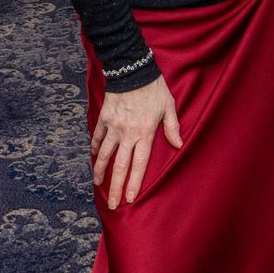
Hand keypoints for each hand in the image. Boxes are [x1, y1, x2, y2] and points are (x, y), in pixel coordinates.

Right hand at [91, 75, 180, 209]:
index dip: (133, 183)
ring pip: (104, 154)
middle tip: (112, 204)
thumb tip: (179, 145)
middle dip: (115, 187)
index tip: (128, 199)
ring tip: (97, 184)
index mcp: (145, 132)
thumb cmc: (154, 87)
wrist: (132, 68)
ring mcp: (113, 126)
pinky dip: (95, 148)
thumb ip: (172, 127)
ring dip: (100, 171)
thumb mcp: (168, 106)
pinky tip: (94, 157)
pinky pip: (97, 137)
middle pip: (120, 165)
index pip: (139, 164)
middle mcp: (127, 133)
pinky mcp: (104, 118)